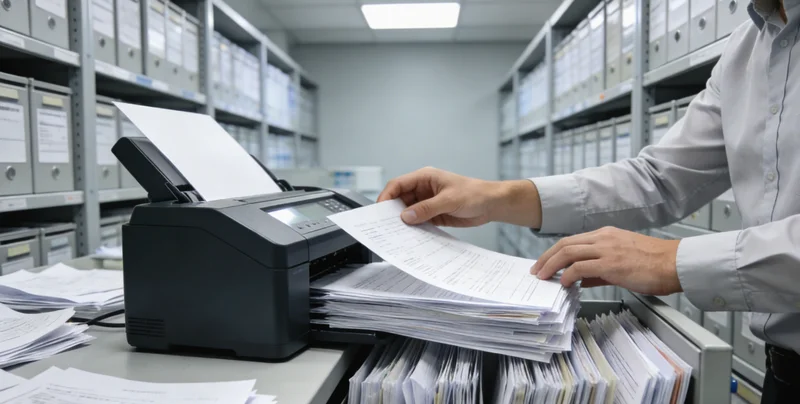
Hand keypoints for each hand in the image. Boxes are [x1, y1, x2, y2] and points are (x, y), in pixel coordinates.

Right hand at [377, 167, 542, 227]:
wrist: (492, 204)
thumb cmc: (474, 194)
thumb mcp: (449, 200)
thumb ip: (427, 208)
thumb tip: (405, 216)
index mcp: (424, 178)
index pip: (398, 185)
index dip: (386, 196)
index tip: (379, 211)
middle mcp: (423, 189)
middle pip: (399, 200)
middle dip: (392, 212)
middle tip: (384, 226)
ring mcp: (427, 202)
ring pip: (407, 212)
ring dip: (403, 222)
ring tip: (395, 234)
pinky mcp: (433, 214)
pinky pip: (418, 222)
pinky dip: (413, 229)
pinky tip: (410, 237)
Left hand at [531, 226, 682, 295]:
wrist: (675, 263)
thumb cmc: (654, 264)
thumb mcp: (622, 261)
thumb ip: (599, 270)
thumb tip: (580, 279)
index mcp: (606, 235)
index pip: (572, 241)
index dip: (554, 252)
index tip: (544, 263)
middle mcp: (603, 238)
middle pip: (565, 244)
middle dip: (546, 257)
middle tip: (537, 271)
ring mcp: (606, 249)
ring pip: (568, 252)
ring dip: (551, 265)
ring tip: (543, 277)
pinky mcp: (611, 264)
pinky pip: (580, 267)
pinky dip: (568, 274)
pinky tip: (564, 283)